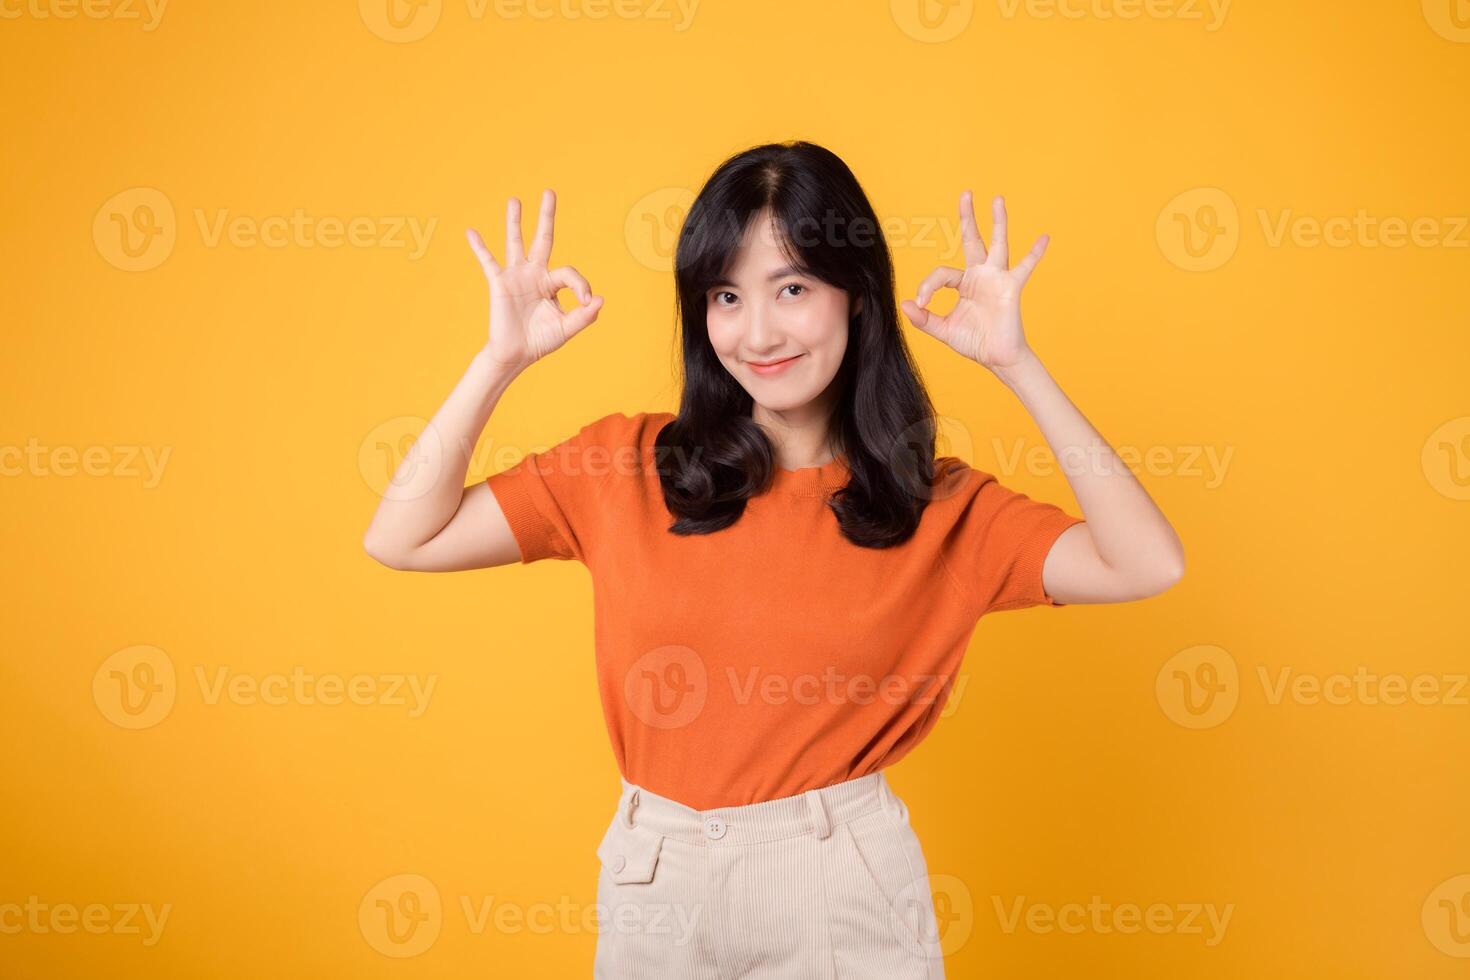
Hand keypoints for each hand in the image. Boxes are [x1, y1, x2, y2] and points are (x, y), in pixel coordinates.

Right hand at [466, 189, 602, 373]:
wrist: (516, 354)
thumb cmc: (541, 341)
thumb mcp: (567, 328)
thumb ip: (585, 316)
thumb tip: (600, 299)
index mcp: (552, 283)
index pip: (569, 272)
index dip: (581, 285)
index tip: (585, 302)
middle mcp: (534, 274)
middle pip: (542, 239)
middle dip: (546, 216)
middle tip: (549, 192)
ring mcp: (516, 276)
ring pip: (515, 242)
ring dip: (515, 221)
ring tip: (515, 200)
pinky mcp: (499, 283)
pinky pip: (488, 261)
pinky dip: (479, 247)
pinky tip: (471, 232)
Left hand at [901, 191, 1046, 370]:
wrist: (997, 358)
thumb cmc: (974, 343)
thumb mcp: (943, 330)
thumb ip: (924, 319)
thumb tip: (904, 304)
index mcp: (963, 284)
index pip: (941, 274)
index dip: (927, 286)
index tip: (921, 304)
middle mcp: (980, 276)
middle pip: (973, 240)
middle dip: (968, 218)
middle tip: (965, 194)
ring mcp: (997, 279)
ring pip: (997, 244)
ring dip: (997, 222)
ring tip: (997, 199)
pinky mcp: (1011, 287)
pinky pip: (1025, 267)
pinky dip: (1035, 253)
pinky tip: (1044, 237)